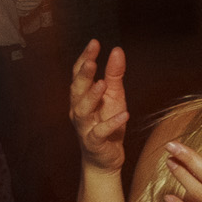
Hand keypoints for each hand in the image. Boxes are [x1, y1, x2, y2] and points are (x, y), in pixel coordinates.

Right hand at [71, 40, 129, 173]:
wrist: (104, 158)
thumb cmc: (107, 124)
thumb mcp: (114, 96)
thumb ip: (114, 74)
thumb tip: (116, 50)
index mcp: (81, 97)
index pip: (79, 74)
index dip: (84, 58)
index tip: (94, 43)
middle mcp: (79, 111)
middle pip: (77, 91)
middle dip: (83, 75)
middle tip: (90, 61)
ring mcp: (85, 127)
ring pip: (83, 111)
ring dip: (91, 97)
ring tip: (101, 84)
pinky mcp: (95, 142)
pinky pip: (100, 132)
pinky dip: (111, 123)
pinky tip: (123, 114)